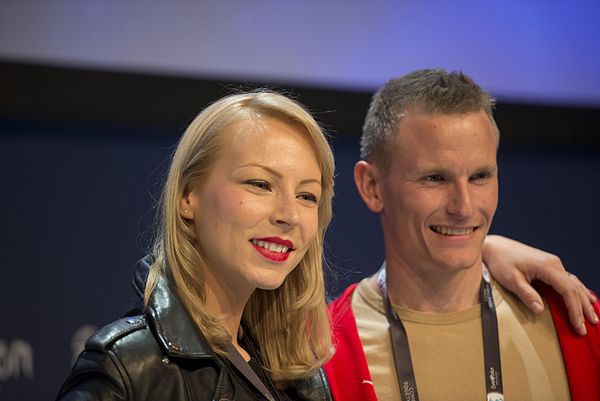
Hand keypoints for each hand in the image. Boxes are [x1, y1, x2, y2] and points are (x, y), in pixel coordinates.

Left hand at [482, 235, 597, 335]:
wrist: (495, 247)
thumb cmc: (501, 261)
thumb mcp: (511, 279)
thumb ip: (527, 295)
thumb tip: (540, 310)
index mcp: (547, 266)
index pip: (568, 291)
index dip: (575, 310)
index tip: (578, 325)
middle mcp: (554, 263)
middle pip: (575, 288)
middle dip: (583, 309)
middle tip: (589, 327)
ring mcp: (553, 263)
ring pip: (574, 284)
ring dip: (583, 300)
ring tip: (593, 316)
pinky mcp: (549, 265)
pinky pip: (568, 280)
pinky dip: (577, 291)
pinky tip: (585, 298)